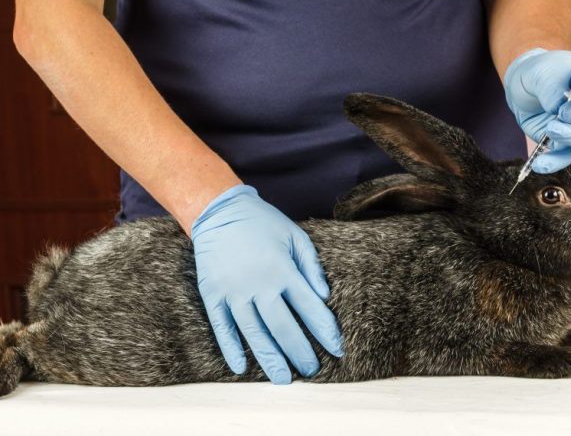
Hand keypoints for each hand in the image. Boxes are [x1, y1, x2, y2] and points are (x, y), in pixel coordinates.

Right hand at [191, 184, 343, 383]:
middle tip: (311, 371)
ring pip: (254, 333)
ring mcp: (234, 292)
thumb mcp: (295, 235)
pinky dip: (230, 348)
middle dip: (300, 352)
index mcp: (283, 270)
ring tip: (283, 380)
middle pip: (284, 328)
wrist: (220, 211)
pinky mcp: (213, 295)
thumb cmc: (263, 222)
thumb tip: (324, 296)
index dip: (325, 331)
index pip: (310, 308)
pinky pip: (222, 327)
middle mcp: (259, 285)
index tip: (337, 350)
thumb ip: (311, 265)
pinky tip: (240, 367)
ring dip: (270, 359)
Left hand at [504, 48, 570, 172]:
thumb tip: (558, 108)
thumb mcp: (542, 74)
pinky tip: (540, 164)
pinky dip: (555, 161)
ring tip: (551, 128)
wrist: (524, 89)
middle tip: (563, 112)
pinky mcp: (569, 142)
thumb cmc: (539, 75)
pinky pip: (567, 156)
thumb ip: (552, 89)